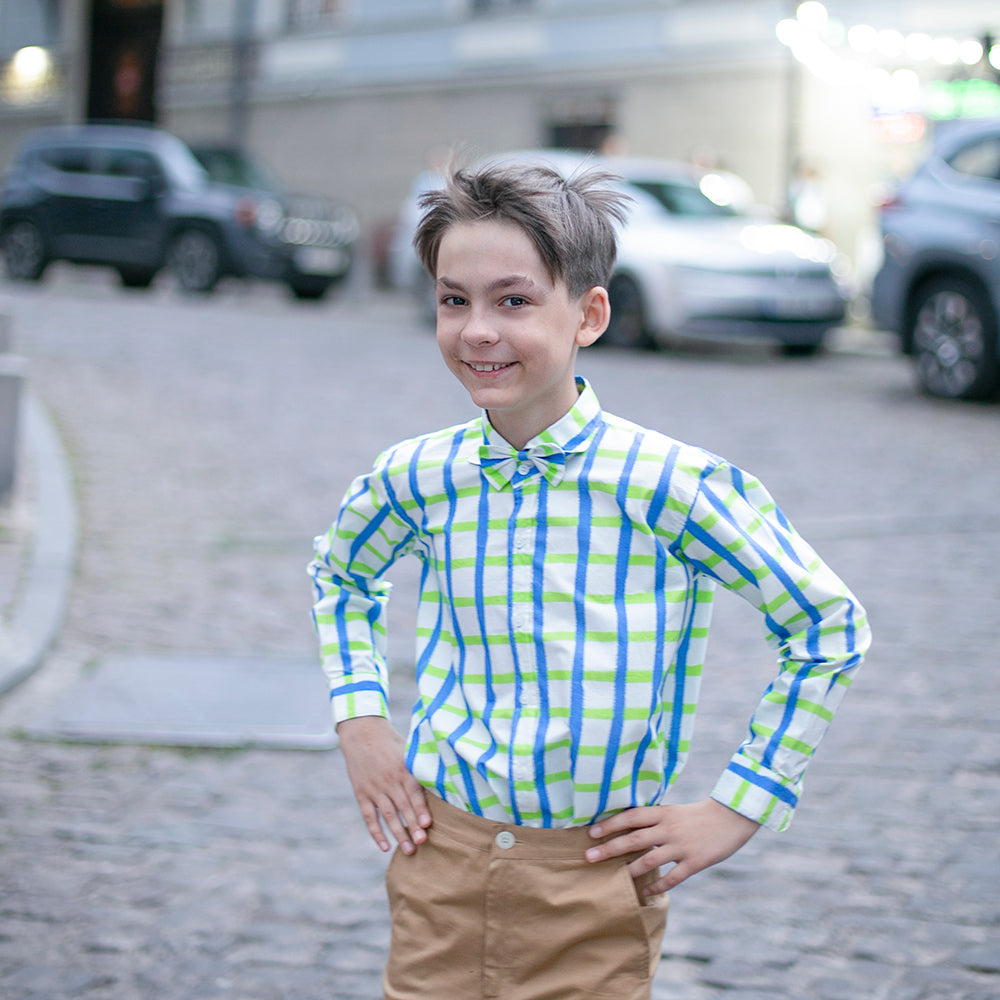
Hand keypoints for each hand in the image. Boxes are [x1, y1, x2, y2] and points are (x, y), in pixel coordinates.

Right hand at [336, 716, 431, 854]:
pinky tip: (385, 846)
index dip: (420, 809)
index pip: (413, 792)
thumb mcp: (408, 748)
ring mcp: (374, 788)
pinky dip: (376, 832)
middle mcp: (389, 780)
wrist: (362, 733)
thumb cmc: (391, 742)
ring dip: (398, 834)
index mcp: (403, 769)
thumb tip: (445, 776)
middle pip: (402, 807)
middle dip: (412, 826)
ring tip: (409, 850)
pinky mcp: (361, 793)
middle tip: (422, 843)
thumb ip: (422, 765)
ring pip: (388, 815)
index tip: (427, 824)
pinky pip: (369, 817)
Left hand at [584, 798, 758, 895]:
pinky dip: (658, 885)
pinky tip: (646, 892)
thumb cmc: (697, 814)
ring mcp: (682, 846)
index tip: (591, 832)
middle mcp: (669, 828)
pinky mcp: (695, 862)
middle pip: (634, 839)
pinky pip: (673, 877)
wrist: (732, 816)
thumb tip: (625, 826)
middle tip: (589, 856)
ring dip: (630, 869)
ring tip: (614, 877)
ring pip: (650, 859)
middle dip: (609, 848)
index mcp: (663, 813)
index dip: (610, 824)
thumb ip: (653, 819)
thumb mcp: (673, 810)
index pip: (630, 817)